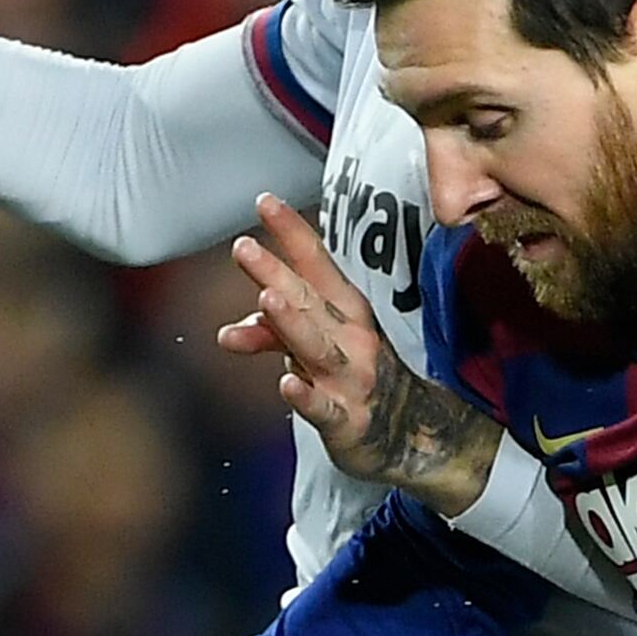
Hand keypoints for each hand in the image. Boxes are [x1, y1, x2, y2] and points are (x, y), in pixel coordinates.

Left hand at [217, 195, 486, 509]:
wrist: (410, 434)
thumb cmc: (355, 376)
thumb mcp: (314, 346)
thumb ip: (270, 335)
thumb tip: (227, 333)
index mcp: (345, 309)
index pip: (316, 263)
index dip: (290, 232)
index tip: (264, 201)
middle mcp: (352, 336)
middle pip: (309, 300)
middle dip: (276, 273)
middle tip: (244, 247)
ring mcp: (352, 377)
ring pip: (317, 346)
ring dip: (292, 324)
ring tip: (268, 301)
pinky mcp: (347, 419)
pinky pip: (323, 407)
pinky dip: (306, 396)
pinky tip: (287, 383)